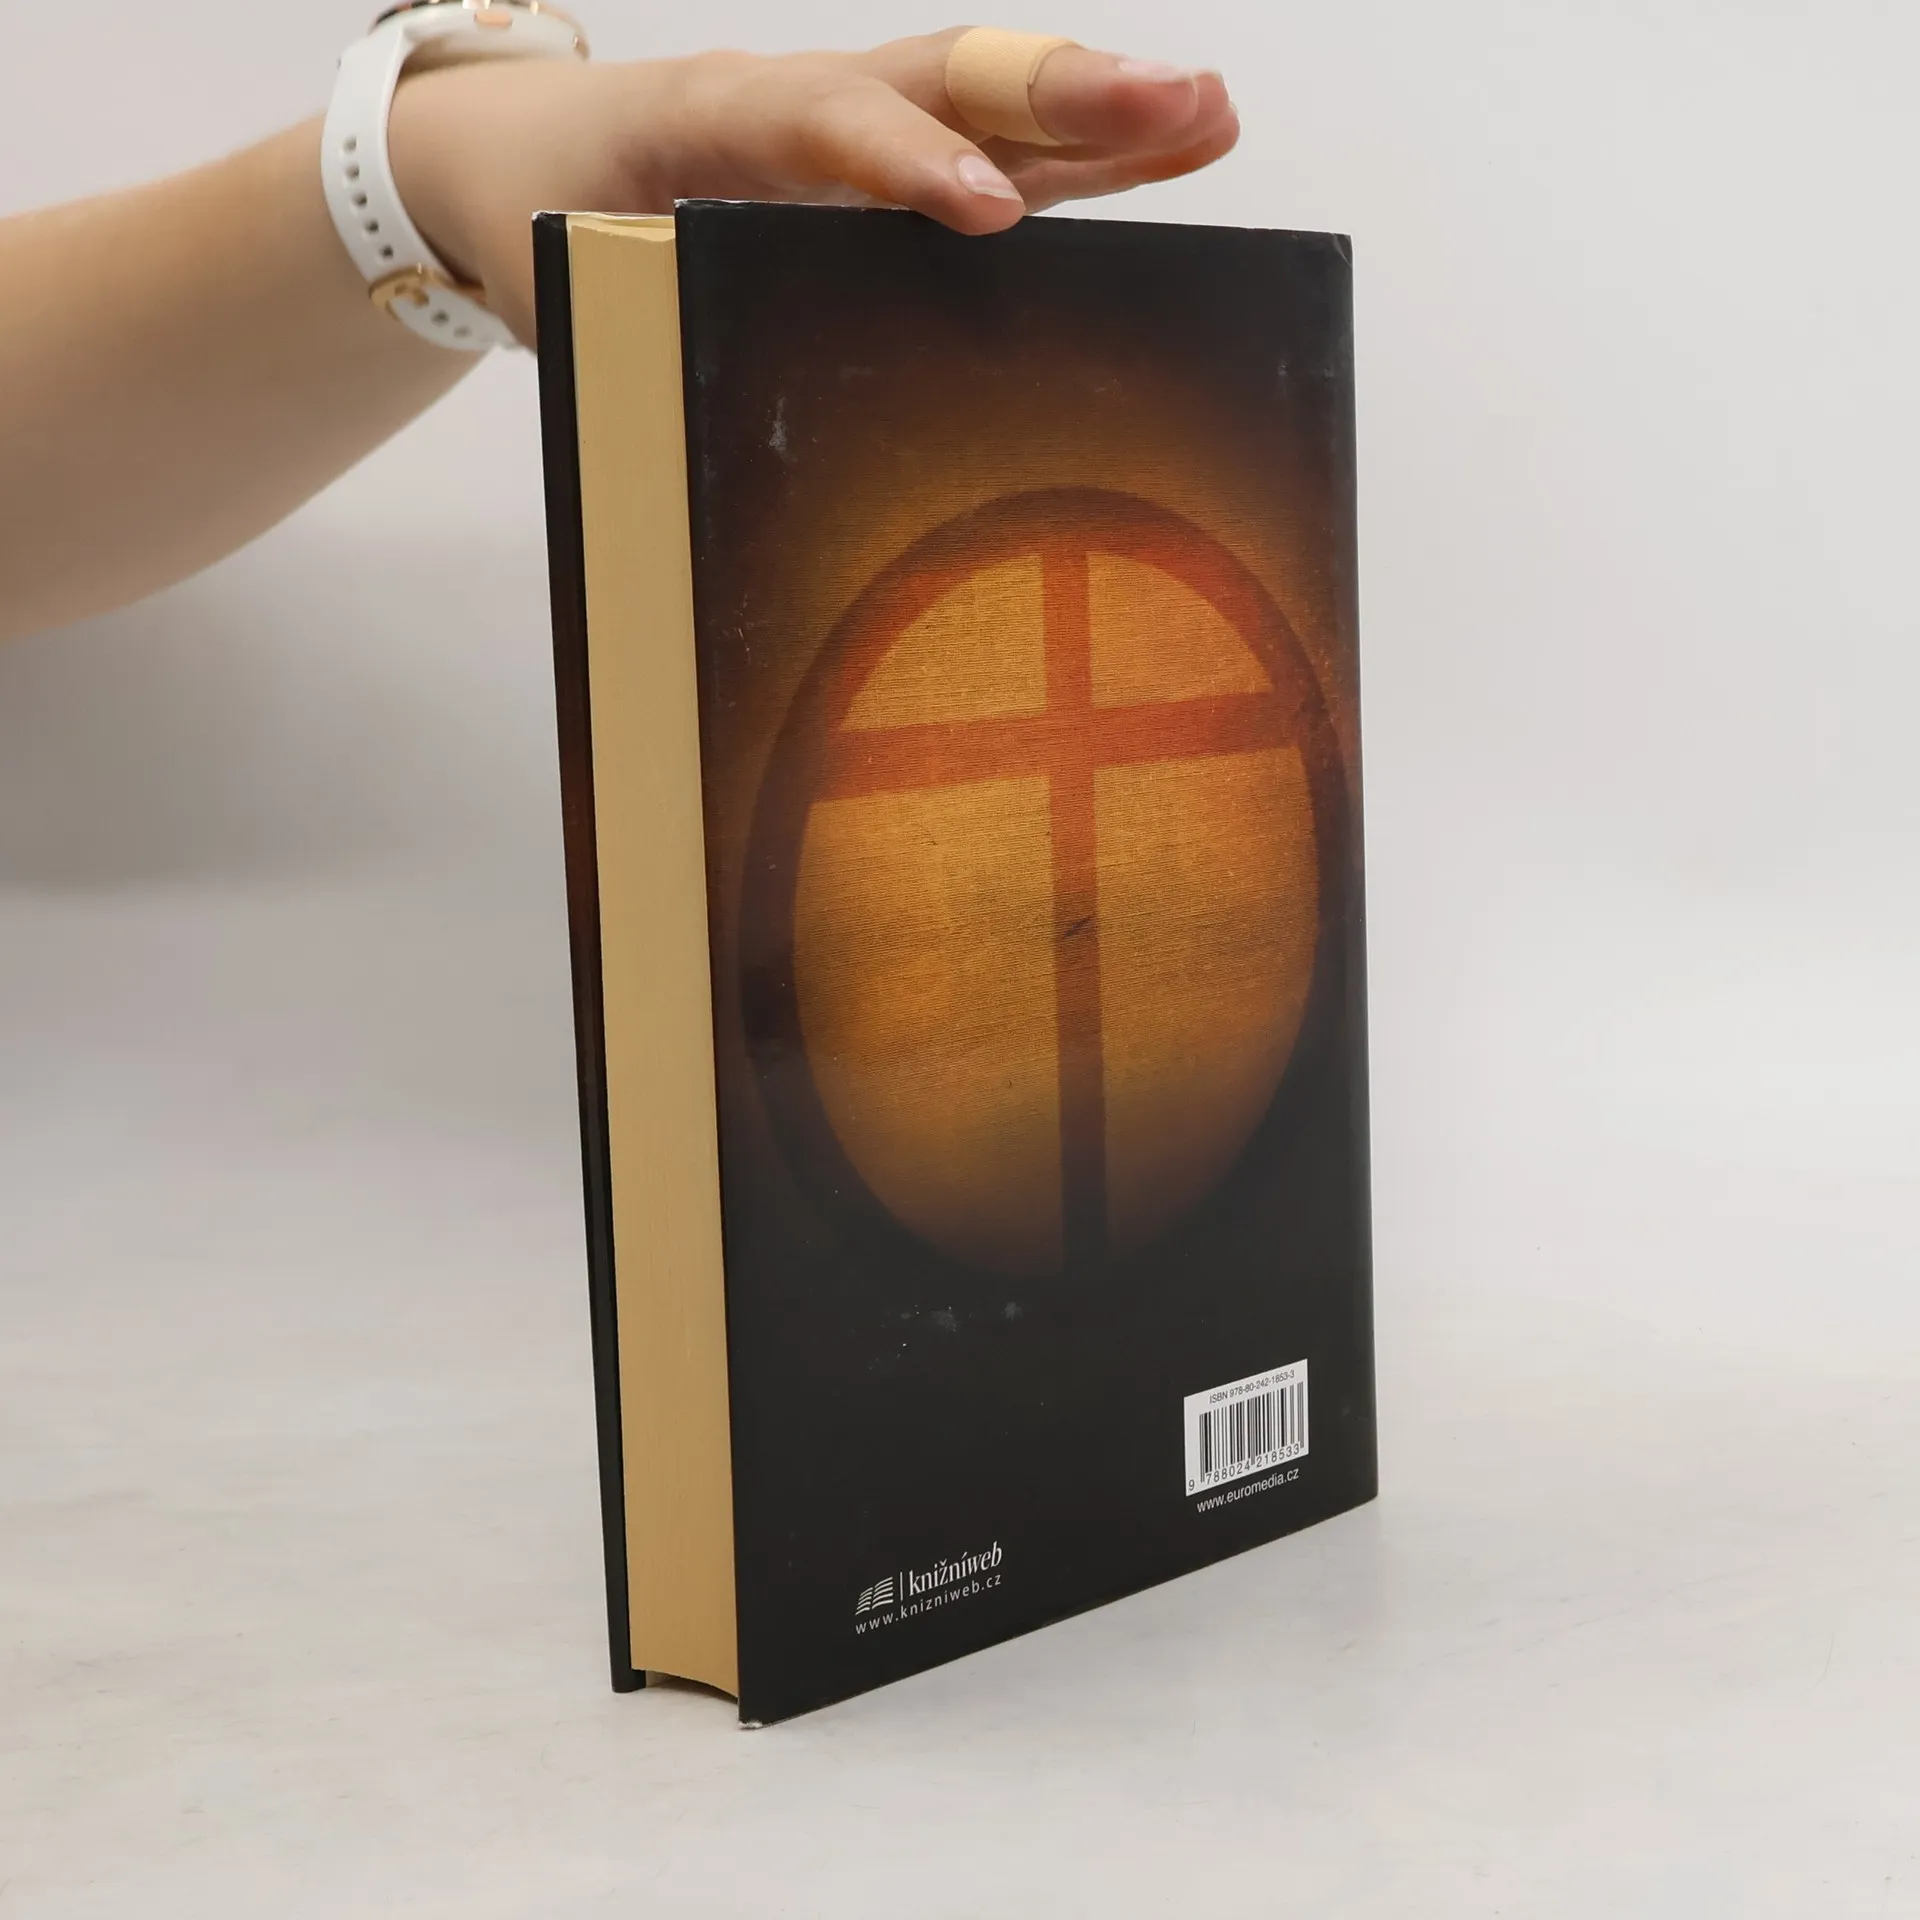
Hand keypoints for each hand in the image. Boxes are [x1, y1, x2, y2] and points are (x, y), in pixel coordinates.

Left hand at [388, 27, 1237, 343]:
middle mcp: (800, 104)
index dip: (905, 163)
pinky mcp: (879, 161)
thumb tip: (704, 450)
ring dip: (1103, 116)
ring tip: (1212, 115)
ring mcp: (852, 125)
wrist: (508, 152)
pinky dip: (1081, 157)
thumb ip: (637, 332)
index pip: (822, 122)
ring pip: (990, 107)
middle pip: (945, 82)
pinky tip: (1171, 151)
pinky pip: (990, 148)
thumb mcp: (565, 282)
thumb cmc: (536, 217)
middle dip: (1066, 98)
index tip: (989, 215)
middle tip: (1182, 103)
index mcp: (707, 117)